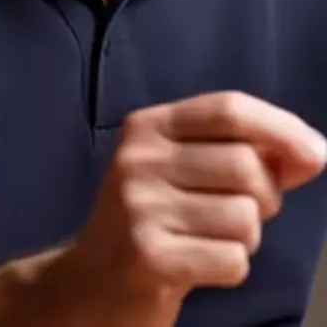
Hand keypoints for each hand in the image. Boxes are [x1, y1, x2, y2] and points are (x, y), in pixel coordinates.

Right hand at [70, 92, 326, 325]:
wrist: (89, 284)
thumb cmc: (153, 219)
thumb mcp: (187, 171)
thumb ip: (246, 153)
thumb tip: (313, 154)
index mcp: (148, 125)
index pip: (228, 108)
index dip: (281, 127)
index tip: (317, 154)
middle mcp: (138, 158)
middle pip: (245, 164)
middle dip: (265, 197)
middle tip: (237, 214)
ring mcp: (140, 206)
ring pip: (245, 216)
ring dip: (246, 238)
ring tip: (210, 239)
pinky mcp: (149, 256)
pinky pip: (233, 259)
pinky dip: (231, 268)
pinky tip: (199, 265)